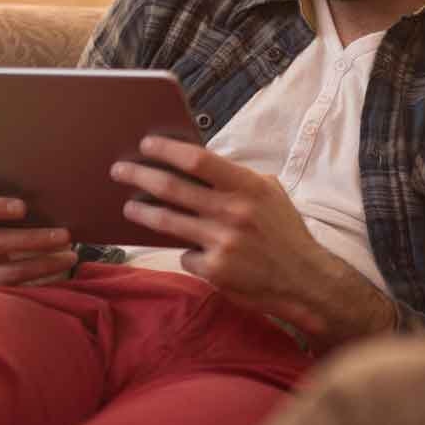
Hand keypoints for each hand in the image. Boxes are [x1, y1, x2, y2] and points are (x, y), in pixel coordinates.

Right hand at [0, 139, 77, 286]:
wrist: (21, 283)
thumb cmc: (23, 239)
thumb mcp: (21, 219)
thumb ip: (24, 198)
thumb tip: (58, 168)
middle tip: (23, 207)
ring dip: (34, 240)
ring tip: (65, 237)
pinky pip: (16, 275)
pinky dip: (46, 265)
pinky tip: (68, 258)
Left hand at [111, 135, 398, 347]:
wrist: (305, 280)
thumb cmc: (285, 233)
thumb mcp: (271, 195)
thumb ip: (238, 180)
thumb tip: (198, 165)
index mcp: (248, 187)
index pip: (198, 160)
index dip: (167, 150)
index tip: (146, 144)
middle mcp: (233, 212)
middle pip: (172, 188)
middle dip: (139, 176)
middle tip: (119, 171)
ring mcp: (222, 243)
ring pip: (167, 222)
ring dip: (142, 212)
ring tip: (130, 207)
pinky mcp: (215, 270)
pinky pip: (187, 255)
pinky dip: (188, 253)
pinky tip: (196, 253)